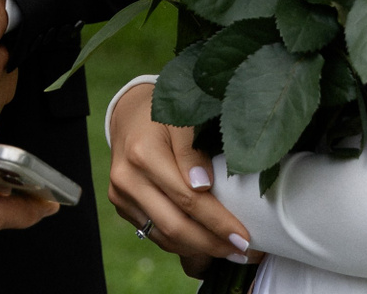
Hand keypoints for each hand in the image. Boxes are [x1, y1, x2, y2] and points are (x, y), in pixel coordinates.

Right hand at [106, 82, 255, 272]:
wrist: (129, 114)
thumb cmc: (164, 115)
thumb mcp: (183, 119)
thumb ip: (192, 150)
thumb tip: (203, 186)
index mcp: (143, 153)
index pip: (187, 198)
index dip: (218, 222)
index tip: (244, 237)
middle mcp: (127, 178)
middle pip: (174, 225)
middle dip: (211, 244)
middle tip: (242, 251)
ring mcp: (121, 195)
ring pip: (163, 236)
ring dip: (198, 249)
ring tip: (228, 251)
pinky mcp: (122, 205)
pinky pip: (154, 233)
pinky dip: (181, 244)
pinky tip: (204, 244)